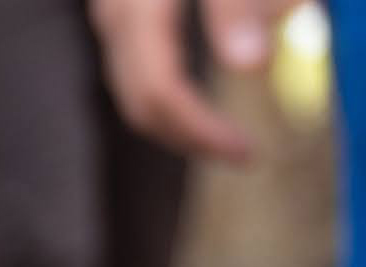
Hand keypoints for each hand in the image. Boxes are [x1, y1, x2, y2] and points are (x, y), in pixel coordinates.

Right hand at [87, 0, 269, 162]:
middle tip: (243, 153)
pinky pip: (135, 71)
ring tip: (224, 137)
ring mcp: (111, 15)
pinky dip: (167, 97)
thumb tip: (254, 67)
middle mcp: (115, 17)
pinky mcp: (121, 11)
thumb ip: (235, 9)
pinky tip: (199, 101)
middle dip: (191, 138)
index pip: (160, 92)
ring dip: (177, 125)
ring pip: (133, 94)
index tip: (246, 152)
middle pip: (141, 104)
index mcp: (137, 8)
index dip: (201, 130)